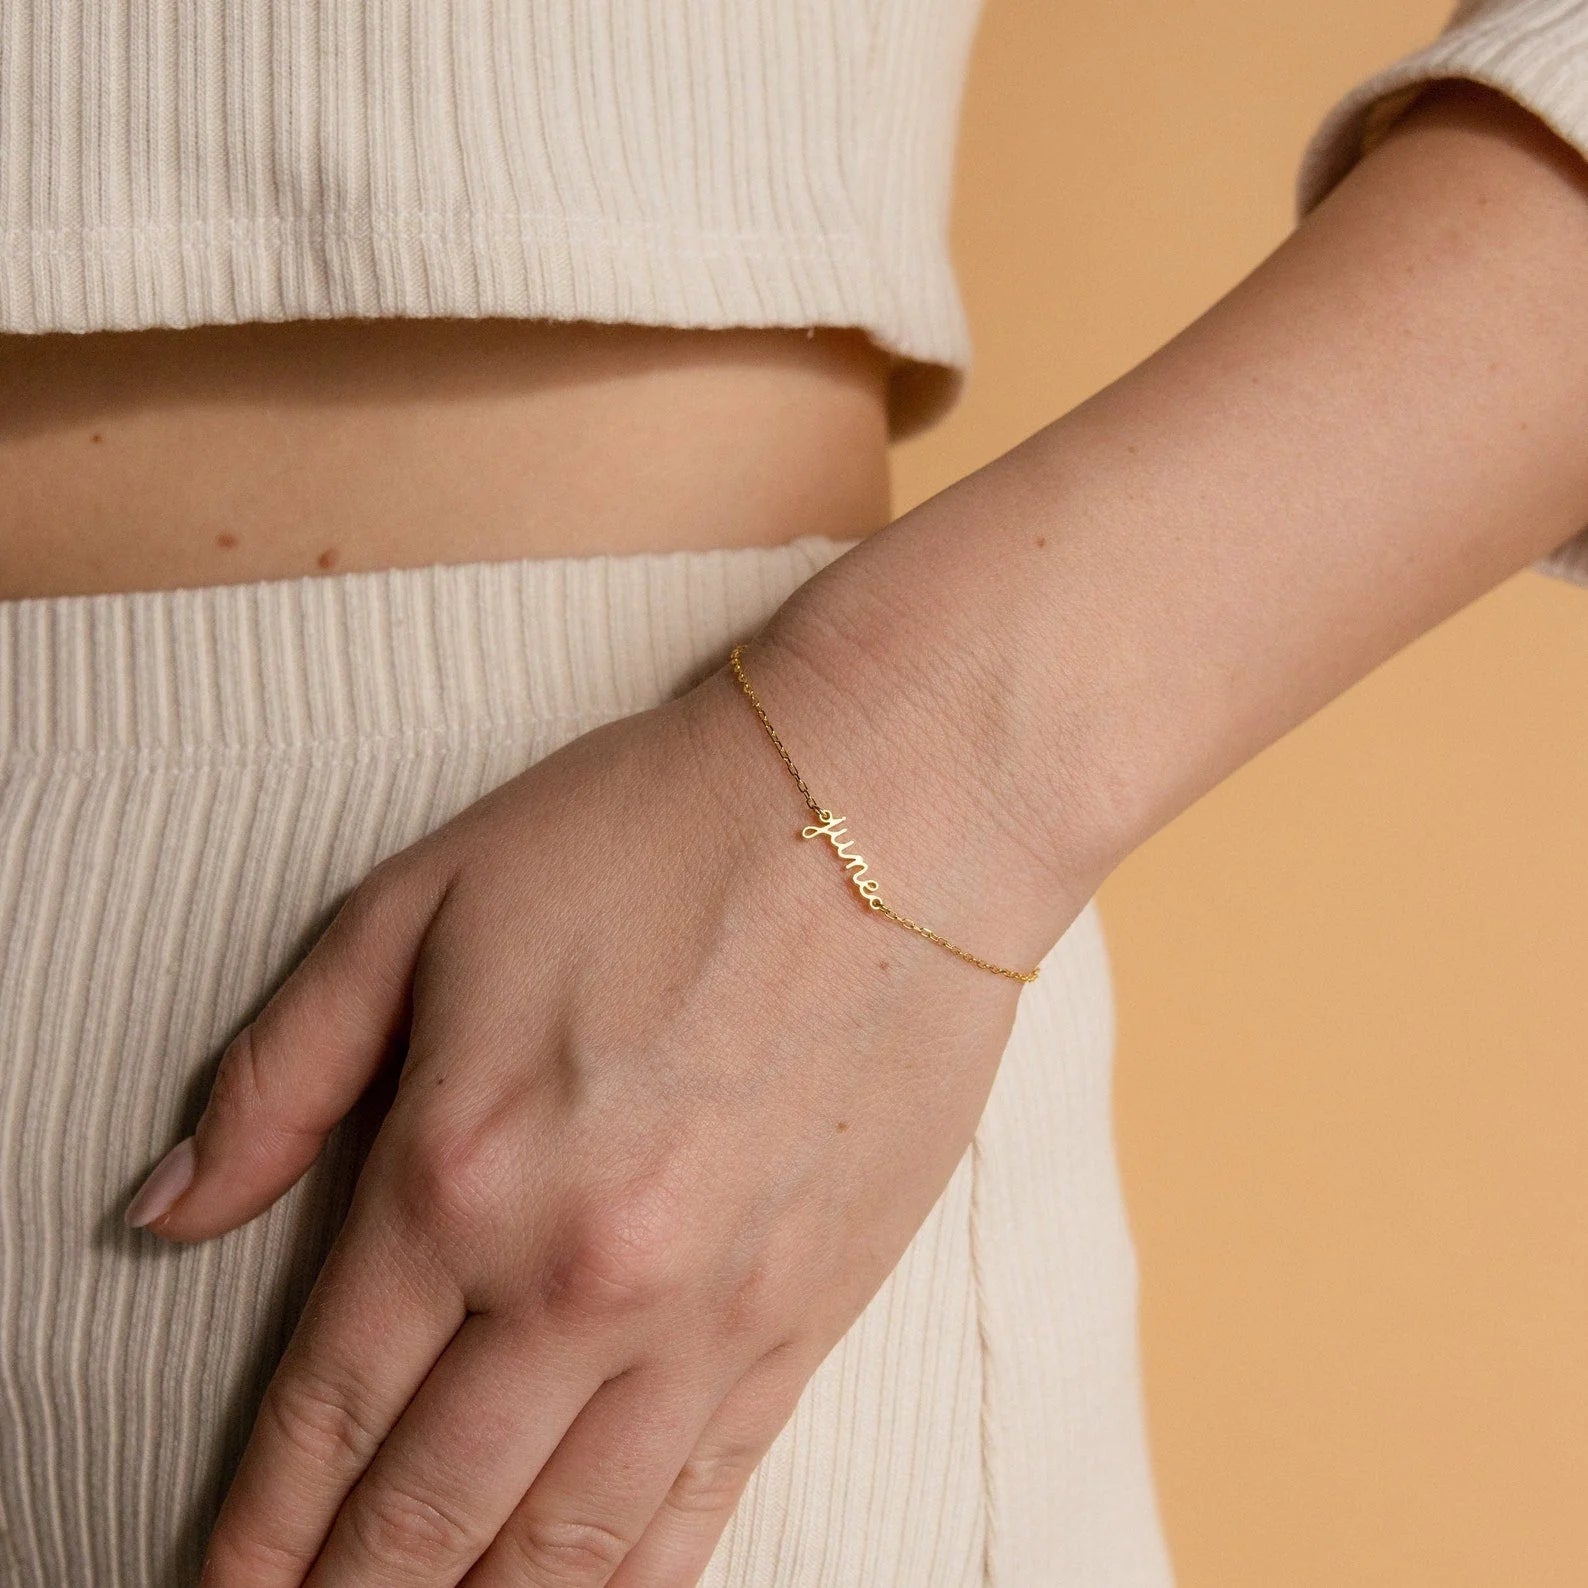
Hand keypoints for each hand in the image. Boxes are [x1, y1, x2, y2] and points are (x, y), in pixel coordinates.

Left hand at [127, 631, 1069, 1586]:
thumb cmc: (655, 834)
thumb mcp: (421, 903)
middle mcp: (576, 1278)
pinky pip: (704, 1507)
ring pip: (564, 1550)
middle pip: (428, 1512)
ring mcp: (706, 1316)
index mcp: (458, 1171)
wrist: (890, 812)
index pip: (324, 1410)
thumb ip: (281, 1070)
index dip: (256, 1530)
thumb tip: (169, 1205)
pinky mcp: (809, 1319)